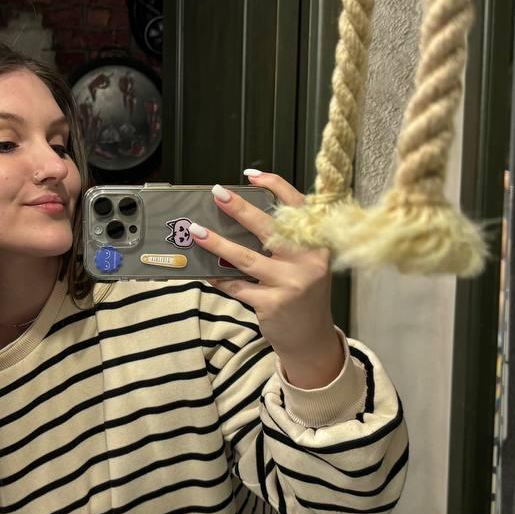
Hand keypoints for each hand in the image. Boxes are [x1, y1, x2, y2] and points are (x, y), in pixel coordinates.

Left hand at [193, 172, 343, 388]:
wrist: (312, 339)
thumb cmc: (304, 295)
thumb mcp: (307, 265)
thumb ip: (286, 243)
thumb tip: (242, 218)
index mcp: (317, 245)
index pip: (298, 207)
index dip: (275, 186)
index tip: (252, 175)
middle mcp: (308, 262)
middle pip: (268, 229)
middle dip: (239, 209)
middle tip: (217, 194)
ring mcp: (290, 284)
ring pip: (245, 257)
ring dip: (217, 243)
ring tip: (196, 231)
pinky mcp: (272, 304)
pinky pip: (237, 285)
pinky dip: (219, 277)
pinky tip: (204, 270)